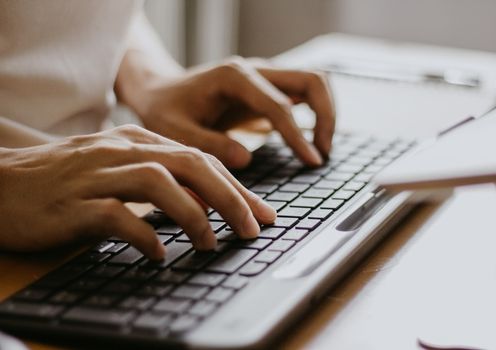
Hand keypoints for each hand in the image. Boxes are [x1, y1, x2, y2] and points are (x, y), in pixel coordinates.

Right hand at [0, 125, 275, 258]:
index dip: (237, 186)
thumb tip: (206, 203)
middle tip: (253, 228)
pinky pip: (115, 216)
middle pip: (190, 164)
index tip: (262, 213)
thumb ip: (160, 179)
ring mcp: (96, 174)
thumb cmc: (66, 179)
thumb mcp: (119, 169)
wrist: (1, 179)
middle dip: (230, 197)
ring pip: (158, 183)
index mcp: (137, 141)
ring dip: (193, 214)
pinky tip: (158, 255)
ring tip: (210, 243)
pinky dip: (144, 235)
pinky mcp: (72, 203)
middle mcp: (121, 150)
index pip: (200, 158)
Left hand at [132, 57, 334, 168]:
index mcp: (234, 77)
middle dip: (326, 116)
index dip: (298, 135)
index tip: (311, 161)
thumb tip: (247, 159)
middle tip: (321, 154)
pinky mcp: (266, 89)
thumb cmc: (165, 111)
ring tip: (319, 151)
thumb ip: (209, 144)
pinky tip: (307, 144)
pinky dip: (314, 115)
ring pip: (313, 83)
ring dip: (325, 114)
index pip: (279, 105)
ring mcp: (264, 77)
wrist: (160, 92)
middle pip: (312, 79)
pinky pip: (302, 95)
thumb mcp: (176, 131)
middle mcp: (255, 71)